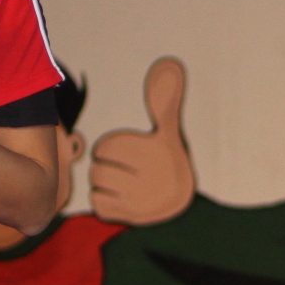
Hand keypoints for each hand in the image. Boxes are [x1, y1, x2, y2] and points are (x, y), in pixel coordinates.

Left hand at [90, 58, 196, 225]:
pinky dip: (105, 202)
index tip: (128, 153)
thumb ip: (165, 101)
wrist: (186, 207)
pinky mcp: (132, 219)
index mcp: (155, 152)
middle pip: (99, 169)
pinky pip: (99, 206)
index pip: (106, 148)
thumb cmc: (170, 163)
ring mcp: (141, 202)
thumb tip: (168, 65)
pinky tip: (121, 198)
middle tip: (125, 169)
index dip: (112, 148)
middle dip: (107, 167)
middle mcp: (150, 178)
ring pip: (97, 186)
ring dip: (105, 184)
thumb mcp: (170, 132)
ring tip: (123, 183)